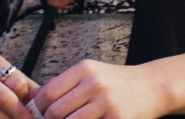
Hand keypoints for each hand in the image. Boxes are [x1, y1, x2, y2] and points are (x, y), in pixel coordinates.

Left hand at [28, 56, 169, 118]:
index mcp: (84, 70)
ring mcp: (106, 102)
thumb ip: (64, 85)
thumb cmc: (117, 83)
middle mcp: (94, 83)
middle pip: (55, 111)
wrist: (152, 86)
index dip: (38, 109)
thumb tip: (31, 99)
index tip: (40, 116)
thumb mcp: (91, 74)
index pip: (47, 93)